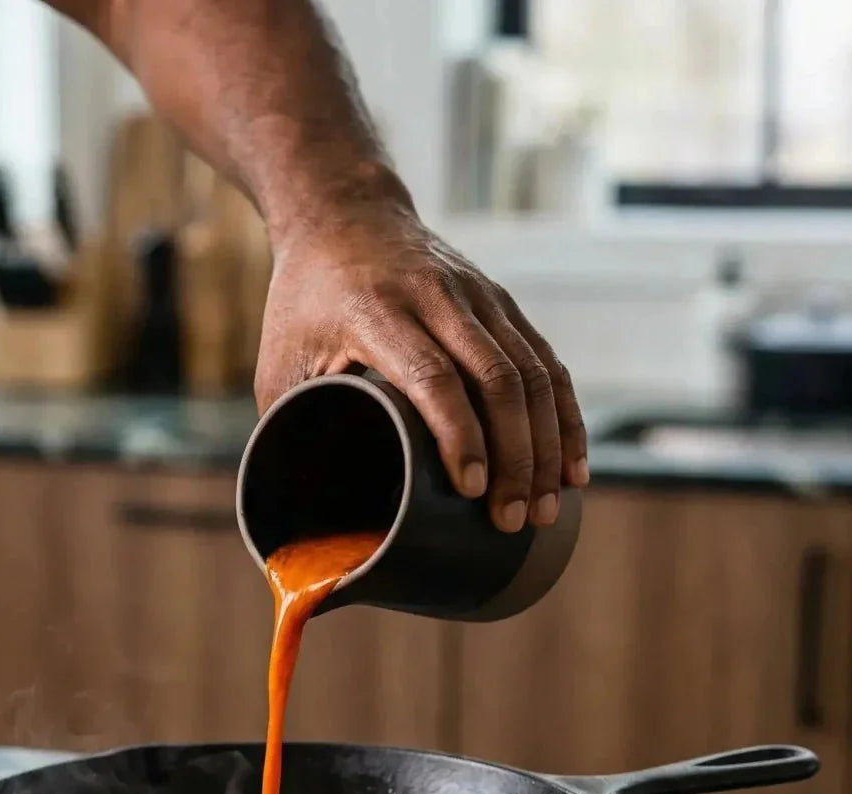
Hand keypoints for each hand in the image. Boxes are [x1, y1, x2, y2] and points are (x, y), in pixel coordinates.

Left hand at [255, 206, 587, 531]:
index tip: (470, 490)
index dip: (458, 434)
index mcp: (378, 311)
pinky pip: (546, 364)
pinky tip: (571, 468)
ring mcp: (479, 298)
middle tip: (513, 520)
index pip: (433, 375)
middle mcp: (438, 297)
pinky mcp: (502, 305)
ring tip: (544, 510)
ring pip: (531, 374)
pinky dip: (564, 419)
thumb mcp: (280, 360)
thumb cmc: (305, 302)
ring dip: (546, 447)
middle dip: (514, 458)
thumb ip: (292, 424)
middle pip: (496, 379)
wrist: (344, 213)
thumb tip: (299, 502)